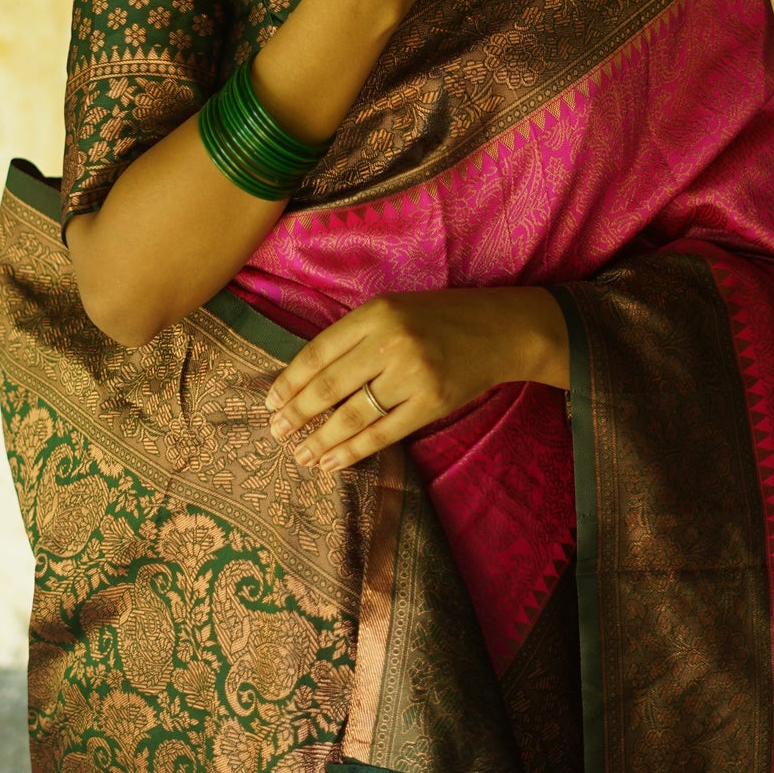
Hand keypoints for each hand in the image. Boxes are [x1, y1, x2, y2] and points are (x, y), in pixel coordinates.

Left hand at [265, 288, 569, 473]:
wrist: (502, 330)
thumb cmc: (440, 319)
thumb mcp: (395, 311)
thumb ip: (355, 337)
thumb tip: (306, 379)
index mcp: (376, 313)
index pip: (319, 352)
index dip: (291, 380)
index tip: (270, 401)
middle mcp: (392, 341)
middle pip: (330, 385)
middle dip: (298, 412)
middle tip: (277, 431)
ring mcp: (413, 374)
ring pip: (354, 414)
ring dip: (322, 438)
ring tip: (301, 454)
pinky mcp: (433, 402)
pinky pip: (384, 433)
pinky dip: (355, 450)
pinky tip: (334, 461)